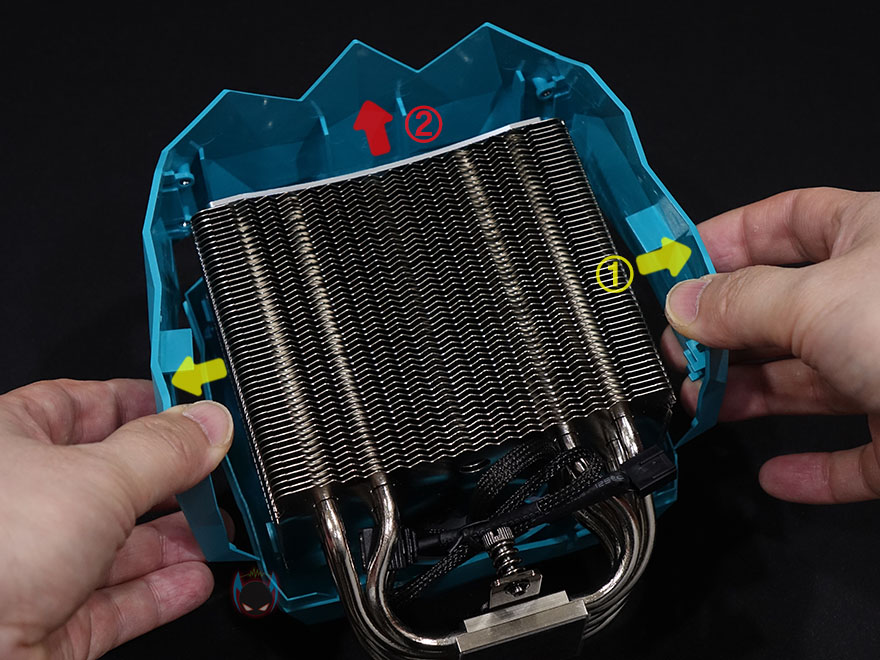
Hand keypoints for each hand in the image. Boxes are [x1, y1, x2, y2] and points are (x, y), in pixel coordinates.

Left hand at [0, 379, 232, 658]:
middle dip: (172, 480)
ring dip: (174, 540)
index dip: (146, 403)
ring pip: (118, 544)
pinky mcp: (46, 624)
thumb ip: (164, 449)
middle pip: (113, 478)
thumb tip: (209, 423)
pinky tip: (194, 579)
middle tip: (220, 474)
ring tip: (219, 531)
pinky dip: (159, 591)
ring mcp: (32, 566)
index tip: (197, 406)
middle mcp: (21, 502)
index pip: (89, 404)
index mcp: (11, 443)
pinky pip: (114, 602)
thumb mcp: (96, 478)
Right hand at [661, 187, 879, 503]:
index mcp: (871, 237)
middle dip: (724, 331)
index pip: (782, 222)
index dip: (724, 239)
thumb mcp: (819, 300)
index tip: (671, 265)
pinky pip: (854, 456)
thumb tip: (683, 304)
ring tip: (699, 407)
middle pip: (783, 309)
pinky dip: (813, 469)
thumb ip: (740, 303)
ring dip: (751, 397)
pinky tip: (778, 475)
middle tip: (675, 352)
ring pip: (810, 382)